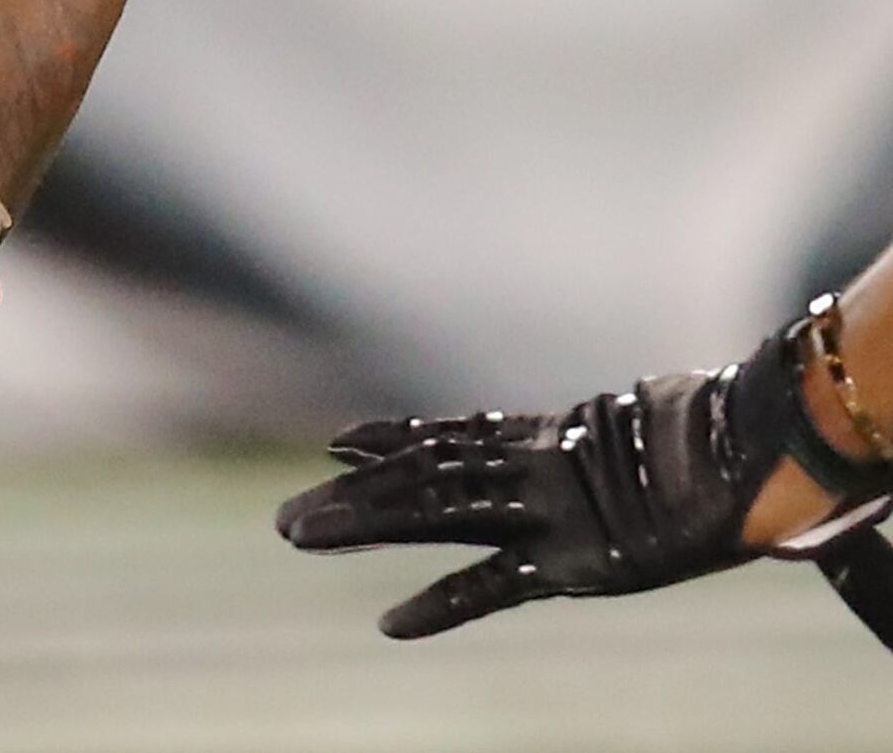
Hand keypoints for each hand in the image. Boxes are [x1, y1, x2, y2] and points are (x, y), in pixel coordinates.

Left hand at [275, 374, 771, 638]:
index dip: (393, 439)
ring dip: (361, 525)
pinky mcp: (571, 560)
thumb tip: (638, 418)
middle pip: (423, 480)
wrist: (760, 452)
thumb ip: (626, 434)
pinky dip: (441, 606)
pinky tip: (391, 625)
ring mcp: (546, 511)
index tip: (336, 442)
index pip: (450, 438)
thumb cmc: (729, 445)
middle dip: (352, 498)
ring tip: (295, 536)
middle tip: (285, 520)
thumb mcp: (664, 430)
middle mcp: (533, 472)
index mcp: (552, 439)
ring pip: (433, 512)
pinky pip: (493, 587)